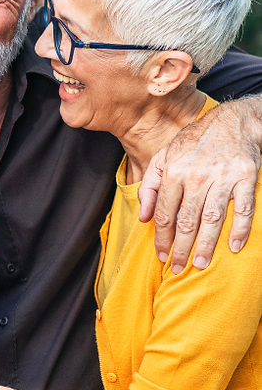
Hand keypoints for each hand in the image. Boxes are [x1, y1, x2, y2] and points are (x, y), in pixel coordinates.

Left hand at [138, 98, 260, 272]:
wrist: (232, 122)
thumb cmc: (193, 143)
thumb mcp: (163, 157)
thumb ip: (149, 186)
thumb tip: (143, 217)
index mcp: (174, 172)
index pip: (164, 212)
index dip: (161, 237)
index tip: (161, 255)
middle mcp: (197, 176)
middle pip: (186, 220)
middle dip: (180, 247)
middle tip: (178, 268)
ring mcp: (223, 178)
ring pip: (212, 218)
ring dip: (206, 244)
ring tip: (199, 264)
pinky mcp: (246, 178)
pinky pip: (243, 209)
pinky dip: (239, 229)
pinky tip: (233, 247)